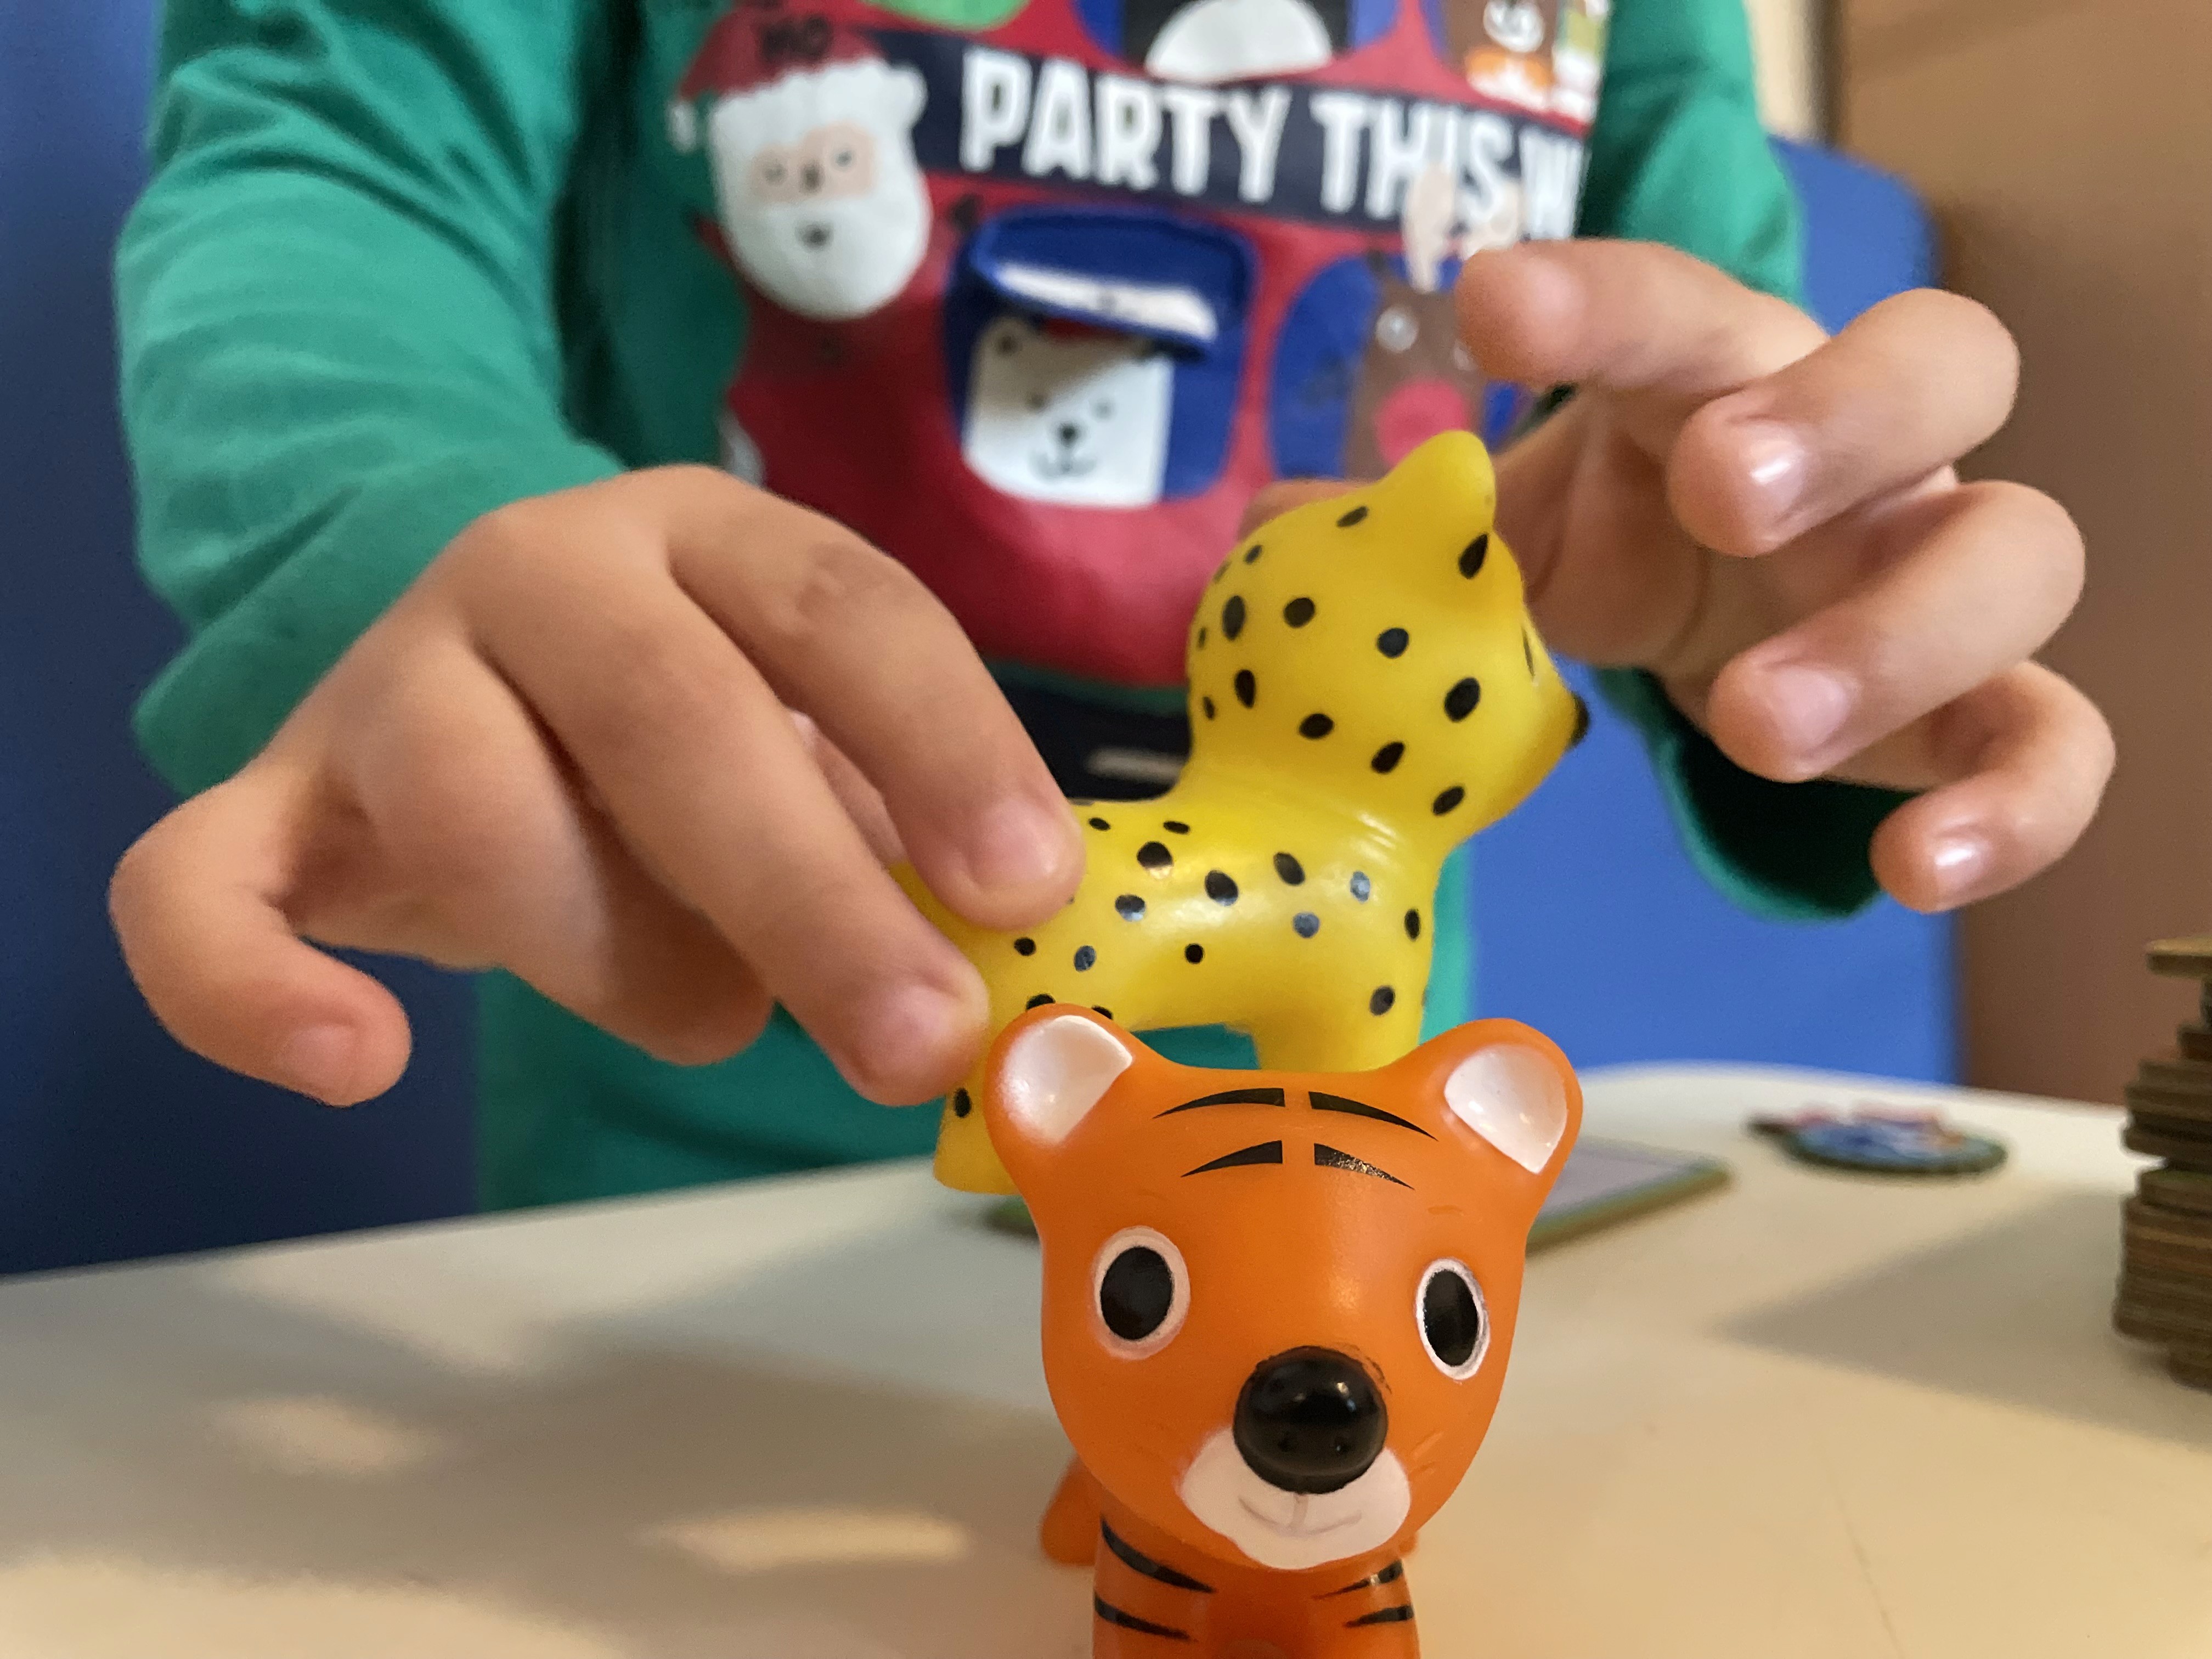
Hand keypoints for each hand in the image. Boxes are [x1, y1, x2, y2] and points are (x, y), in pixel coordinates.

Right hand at [109, 469, 1081, 1105]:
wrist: (489, 689)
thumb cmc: (698, 744)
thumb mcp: (816, 760)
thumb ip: (899, 848)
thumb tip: (1004, 997)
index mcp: (710, 536)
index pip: (843, 609)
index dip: (944, 745)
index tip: (1025, 891)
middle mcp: (541, 571)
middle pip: (672, 712)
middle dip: (810, 894)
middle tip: (916, 1043)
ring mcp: (386, 683)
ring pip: (471, 808)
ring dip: (604, 950)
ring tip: (701, 1016)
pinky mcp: (266, 805)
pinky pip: (196, 890)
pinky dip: (258, 993)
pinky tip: (360, 1063)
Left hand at [1261, 241, 2108, 913]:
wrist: (1735, 629)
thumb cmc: (1627, 542)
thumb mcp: (1512, 535)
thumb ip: (1409, 536)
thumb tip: (1275, 535)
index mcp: (1716, 380)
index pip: (1676, 306)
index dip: (1597, 302)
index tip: (1495, 313)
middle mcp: (1859, 452)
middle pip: (1936, 361)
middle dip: (1832, 418)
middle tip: (1717, 492)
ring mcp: (1939, 571)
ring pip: (2017, 550)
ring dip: (1894, 634)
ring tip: (1752, 722)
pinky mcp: (1985, 703)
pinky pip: (2056, 738)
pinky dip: (2011, 804)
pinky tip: (1908, 870)